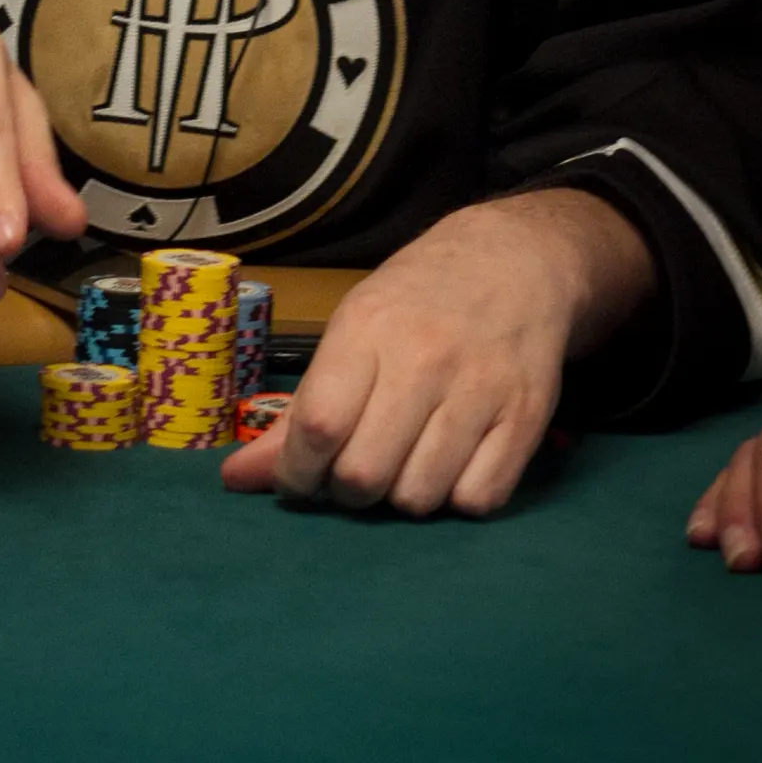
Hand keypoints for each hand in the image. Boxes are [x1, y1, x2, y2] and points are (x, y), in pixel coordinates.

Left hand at [221, 190, 653, 515]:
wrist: (514, 261)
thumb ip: (299, 409)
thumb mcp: (351, 330)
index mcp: (367, 328)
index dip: (297, 472)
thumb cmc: (416, 299)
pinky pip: (478, 501)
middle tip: (355, 469)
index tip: (300, 478)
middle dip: (348, 491)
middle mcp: (424, 359)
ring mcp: (480, 389)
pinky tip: (451, 464)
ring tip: (404, 461)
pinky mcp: (526, 418)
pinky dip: (457, 498)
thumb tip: (235, 481)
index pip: (318, 425)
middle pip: (364, 474)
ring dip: (402, 496)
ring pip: (420, 497)